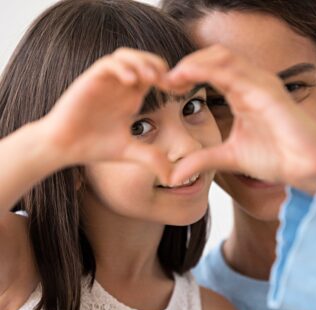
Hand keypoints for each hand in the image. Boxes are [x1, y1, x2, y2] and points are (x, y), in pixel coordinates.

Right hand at [41, 48, 171, 182]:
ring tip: (151, 78)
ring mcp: (105, 81)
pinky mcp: (90, 80)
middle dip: (159, 66)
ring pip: (126, 56)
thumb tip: (173, 178)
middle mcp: (120, 86)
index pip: (155, 76)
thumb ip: (151, 158)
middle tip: (168, 82)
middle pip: (144, 60)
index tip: (182, 90)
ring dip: (141, 62)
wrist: (64, 146)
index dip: (171, 80)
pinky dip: (121, 68)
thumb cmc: (94, 146)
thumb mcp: (130, 152)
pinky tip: (130, 82)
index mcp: (132, 97)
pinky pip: (108, 64)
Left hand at [164, 45, 315, 192]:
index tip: (166, 87)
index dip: (186, 73)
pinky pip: (237, 72)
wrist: (306, 168)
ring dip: (194, 63)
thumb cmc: (275, 157)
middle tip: (165, 80)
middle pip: (214, 56)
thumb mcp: (228, 158)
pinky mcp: (269, 93)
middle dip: (187, 64)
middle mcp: (251, 83)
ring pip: (223, 57)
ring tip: (173, 78)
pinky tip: (190, 77)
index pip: (211, 70)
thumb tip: (173, 176)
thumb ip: (202, 160)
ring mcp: (261, 84)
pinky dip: (210, 70)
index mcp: (242, 93)